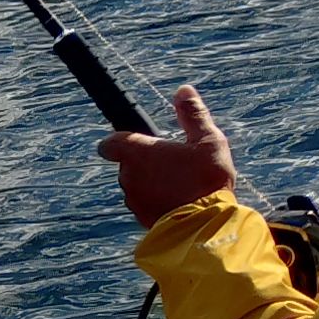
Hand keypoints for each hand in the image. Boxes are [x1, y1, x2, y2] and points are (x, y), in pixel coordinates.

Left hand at [98, 85, 239, 226]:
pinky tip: (179, 200)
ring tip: (181, 182)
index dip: (121, 140)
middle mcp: (127, 176)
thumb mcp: (208, 140)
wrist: (205, 227)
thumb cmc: (207, 180)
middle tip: (175, 161)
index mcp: (137, 153)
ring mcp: (132, 200)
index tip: (139, 140)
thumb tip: (183, 91)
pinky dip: (157, 200)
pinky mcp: (140, 219)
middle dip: (146, 161)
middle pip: (128, 163)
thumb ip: (193, 114)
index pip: (111, 142)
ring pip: (136, 185)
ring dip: (152, 181)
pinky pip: (145, 204)